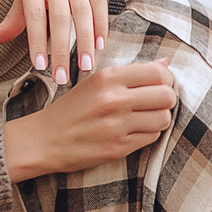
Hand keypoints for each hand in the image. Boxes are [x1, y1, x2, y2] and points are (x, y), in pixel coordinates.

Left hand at [0, 0, 116, 83]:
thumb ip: (11, 18)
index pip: (33, 15)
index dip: (36, 40)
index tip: (39, 64)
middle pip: (59, 19)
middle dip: (62, 49)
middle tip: (62, 78)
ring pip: (83, 13)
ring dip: (85, 42)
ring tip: (86, 67)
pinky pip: (100, 4)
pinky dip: (101, 25)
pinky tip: (100, 45)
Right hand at [1, 61, 176, 179]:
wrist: (44, 140)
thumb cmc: (71, 109)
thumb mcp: (95, 82)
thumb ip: (130, 73)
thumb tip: (166, 64)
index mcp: (108, 78)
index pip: (158, 73)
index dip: (166, 79)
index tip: (160, 84)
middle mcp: (114, 100)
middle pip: (166, 96)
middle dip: (166, 99)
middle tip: (156, 102)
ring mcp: (117, 125)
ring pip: (163, 118)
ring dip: (159, 118)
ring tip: (145, 118)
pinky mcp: (118, 147)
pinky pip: (152, 137)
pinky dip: (148, 133)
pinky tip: (134, 131)